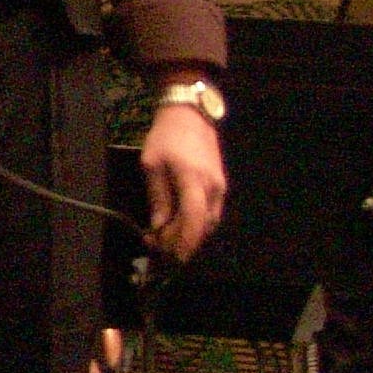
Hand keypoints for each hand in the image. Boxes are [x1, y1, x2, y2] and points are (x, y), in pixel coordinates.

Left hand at [140, 98, 225, 262]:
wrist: (191, 116)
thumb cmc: (166, 137)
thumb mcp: (152, 165)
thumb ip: (158, 197)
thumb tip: (159, 226)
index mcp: (194, 180)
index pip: (194, 219)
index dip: (184, 241)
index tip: (170, 256)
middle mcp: (213, 188)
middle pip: (203, 226)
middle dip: (183, 242)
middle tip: (159, 248)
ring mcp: (220, 188)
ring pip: (208, 222)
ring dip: (190, 234)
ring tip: (165, 239)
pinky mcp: (220, 186)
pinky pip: (210, 212)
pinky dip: (196, 223)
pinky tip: (178, 225)